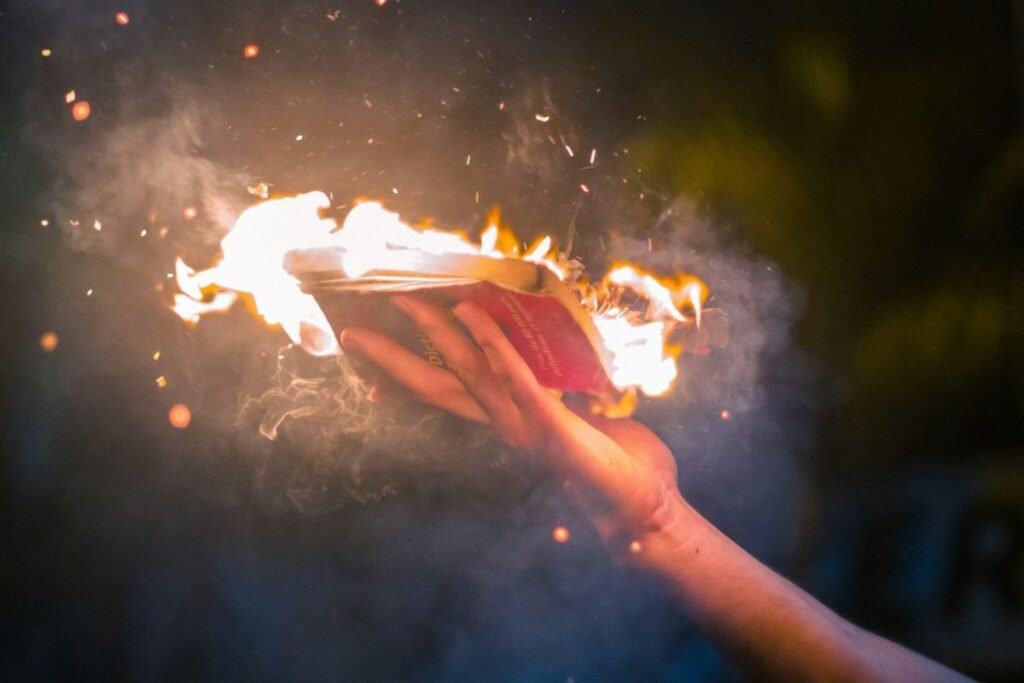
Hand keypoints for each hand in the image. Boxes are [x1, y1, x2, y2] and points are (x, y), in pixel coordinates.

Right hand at [339, 296, 689, 553]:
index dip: (407, 370)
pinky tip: (473, 315)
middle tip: (355, 327)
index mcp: (507, 420)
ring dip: (439, 333)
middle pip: (437, 384)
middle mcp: (505, 424)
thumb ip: (562, 387)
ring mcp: (524, 425)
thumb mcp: (581, 413)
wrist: (645, 506)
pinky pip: (518, 380)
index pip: (446, 391)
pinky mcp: (551, 424)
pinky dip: (494, 346)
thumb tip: (555, 352)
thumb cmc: (616, 461)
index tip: (373, 347)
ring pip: (470, 373)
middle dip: (394, 357)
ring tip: (412, 301)